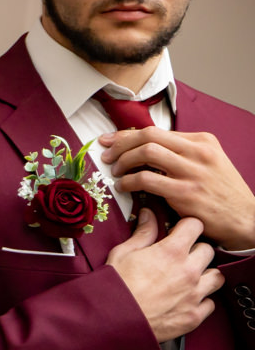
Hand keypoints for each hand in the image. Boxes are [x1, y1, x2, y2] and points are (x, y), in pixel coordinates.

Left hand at [98, 128, 254, 249]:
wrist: (244, 218)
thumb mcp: (207, 163)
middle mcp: (198, 151)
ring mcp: (192, 171)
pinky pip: (146, 179)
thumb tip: (142, 149)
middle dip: (121, 144)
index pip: (156, 131)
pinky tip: (124, 187)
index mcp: (202, 141)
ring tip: (116, 172)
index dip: (126, 136)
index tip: (109, 141)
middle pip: (148, 136)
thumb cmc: (220, 193)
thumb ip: (179, 154)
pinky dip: (128, 182)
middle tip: (107, 156)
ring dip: (123, 161)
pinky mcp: (185, 192)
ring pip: (146, 152)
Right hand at [106, 210, 222, 342]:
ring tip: (189, 278)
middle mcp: (188, 271)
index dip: (186, 226)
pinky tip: (186, 299)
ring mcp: (194, 295)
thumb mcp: (123, 253)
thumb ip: (142, 233)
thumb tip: (149, 216)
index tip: (181, 231)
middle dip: (195, 250)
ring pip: (216, 276)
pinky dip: (201, 300)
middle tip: (181, 256)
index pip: (195, 226)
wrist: (112, 320)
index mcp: (171, 252)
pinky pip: (210, 303)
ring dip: (204, 275)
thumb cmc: (115, 288)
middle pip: (208, 250)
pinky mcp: (194, 315)